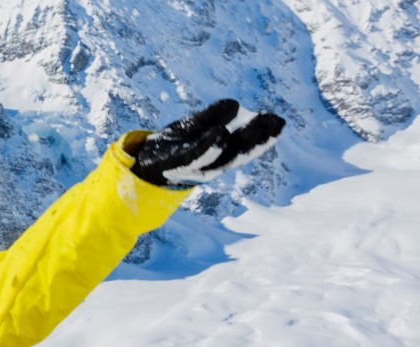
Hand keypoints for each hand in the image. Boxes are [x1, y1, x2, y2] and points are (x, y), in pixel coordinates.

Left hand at [129, 99, 285, 188]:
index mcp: (219, 154)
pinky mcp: (177, 164)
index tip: (280, 121)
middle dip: (258, 138)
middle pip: (239, 152)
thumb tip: (235, 105)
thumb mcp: (192, 125)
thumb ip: (212, 115)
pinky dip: (210, 146)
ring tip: (254, 126)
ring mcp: (195, 167)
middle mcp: (211, 163)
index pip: (246, 145)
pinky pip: (196, 157)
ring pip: (222, 157)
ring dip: (240, 143)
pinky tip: (221, 133)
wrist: (140, 161)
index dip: (264, 136)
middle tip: (273, 122)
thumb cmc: (170, 144)